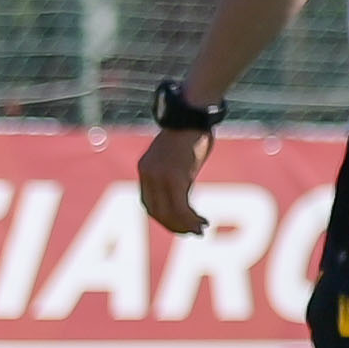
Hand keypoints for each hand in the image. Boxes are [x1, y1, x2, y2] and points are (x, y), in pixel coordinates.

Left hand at [135, 124, 207, 238]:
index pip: (149, 204)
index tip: (181, 226)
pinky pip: (181, 205)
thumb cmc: (191, 132)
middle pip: (156, 211)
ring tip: (200, 230)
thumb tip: (185, 193)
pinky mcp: (176, 176)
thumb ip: (177, 174)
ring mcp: (160, 176)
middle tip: (192, 233)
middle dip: (175, 226)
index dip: (165, 219)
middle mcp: (148, 175)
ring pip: (168, 212)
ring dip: (184, 225)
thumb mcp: (179, 157)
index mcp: (146, 170)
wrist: (192, 114)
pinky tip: (202, 221)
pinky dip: (191, 218)